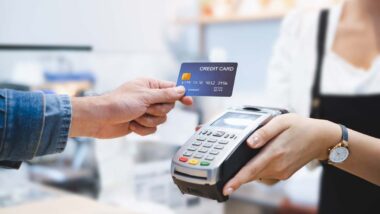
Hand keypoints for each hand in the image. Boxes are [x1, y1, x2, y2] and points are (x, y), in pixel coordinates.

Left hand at [69, 78, 192, 137]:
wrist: (101, 119)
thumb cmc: (119, 103)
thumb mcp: (145, 97)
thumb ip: (166, 94)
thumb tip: (182, 89)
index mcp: (150, 86)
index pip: (172, 89)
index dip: (181, 95)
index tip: (190, 102)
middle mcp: (149, 98)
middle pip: (168, 106)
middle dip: (157, 111)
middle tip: (145, 108)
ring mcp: (145, 111)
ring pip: (161, 120)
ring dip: (148, 121)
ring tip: (135, 117)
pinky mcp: (141, 123)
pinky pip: (153, 129)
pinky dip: (142, 129)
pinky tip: (131, 125)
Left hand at [223, 113, 341, 195]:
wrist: (321, 139)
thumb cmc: (301, 127)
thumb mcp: (282, 121)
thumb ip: (264, 132)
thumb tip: (249, 142)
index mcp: (274, 153)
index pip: (251, 170)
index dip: (237, 180)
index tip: (226, 188)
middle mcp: (277, 166)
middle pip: (251, 174)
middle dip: (238, 175)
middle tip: (227, 175)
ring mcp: (281, 172)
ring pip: (257, 175)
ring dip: (249, 171)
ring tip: (250, 157)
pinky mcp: (284, 174)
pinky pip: (265, 174)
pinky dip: (259, 169)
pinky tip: (262, 158)